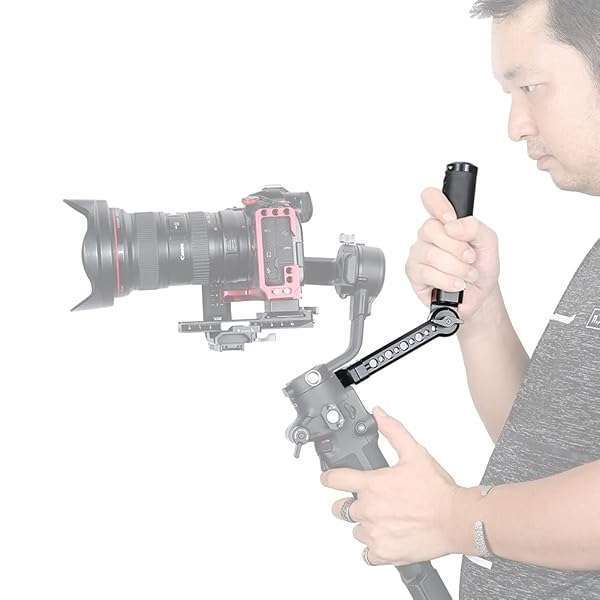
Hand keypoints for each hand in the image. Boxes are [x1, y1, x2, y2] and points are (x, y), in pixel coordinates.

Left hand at [320, 407, 466, 565]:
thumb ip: (393, 431)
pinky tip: (387, 536)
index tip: (328, 479)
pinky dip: (374, 547)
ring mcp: (374, 533)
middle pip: (340, 508)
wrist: (457, 520)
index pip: (334, 480)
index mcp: (372, 485)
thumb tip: (379, 414)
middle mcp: (368, 510)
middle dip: (350, 503)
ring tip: (385, 518)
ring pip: (355, 530)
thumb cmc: (437, 490)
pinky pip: (367, 554)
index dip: (329, 477)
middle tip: (369, 501)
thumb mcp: (415, 453)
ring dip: (365, 525)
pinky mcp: (384, 553)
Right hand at [405, 187, 500, 321]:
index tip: (450, 218)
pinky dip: (447, 279)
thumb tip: (452, 226)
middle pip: (431, 228)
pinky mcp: (413, 273)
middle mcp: (429, 236)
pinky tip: (456, 283)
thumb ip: (474, 227)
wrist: (480, 296)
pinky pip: (426, 272)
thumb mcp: (488, 243)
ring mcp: (419, 253)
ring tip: (466, 275)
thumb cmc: (481, 267)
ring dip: (456, 267)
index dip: (437, 204)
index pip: (432, 200)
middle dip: (456, 247)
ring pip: (430, 253)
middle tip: (470, 258)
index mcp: (446, 222)